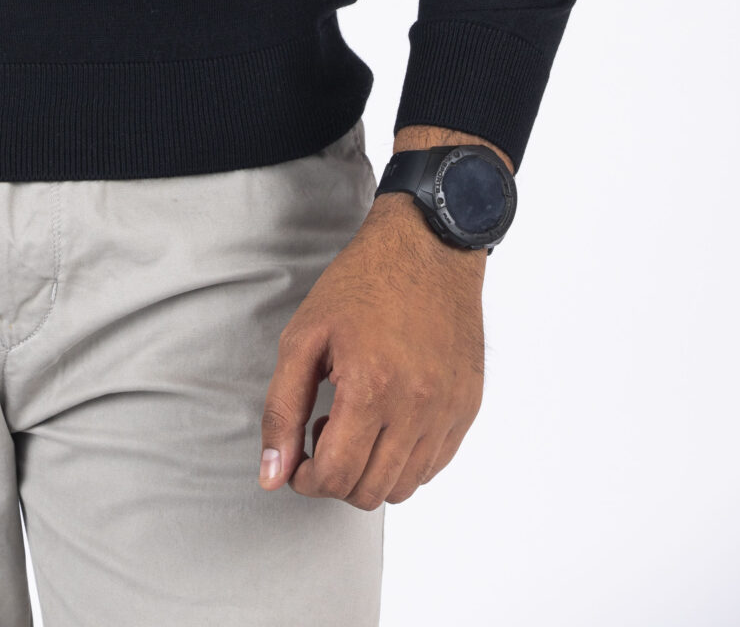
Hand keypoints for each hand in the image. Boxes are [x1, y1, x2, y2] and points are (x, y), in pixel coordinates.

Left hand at [259, 131, 501, 509]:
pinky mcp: (467, 408)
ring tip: (356, 424)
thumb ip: (282, 409)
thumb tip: (272, 473)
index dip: (306, 480)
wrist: (426, 247)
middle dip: (336, 478)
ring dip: (371, 471)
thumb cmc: (363, 283)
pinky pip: (434, 465)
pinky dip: (405, 460)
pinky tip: (386, 420)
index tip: (297, 463)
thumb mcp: (304, 336)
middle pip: (370, 492)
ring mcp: (448, 411)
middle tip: (323, 436)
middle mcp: (416, 407)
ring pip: (404, 487)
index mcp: (371, 387)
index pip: (336, 477)